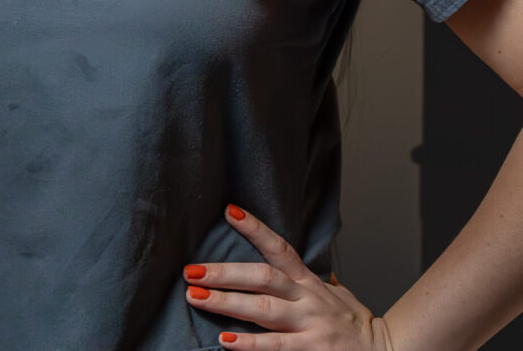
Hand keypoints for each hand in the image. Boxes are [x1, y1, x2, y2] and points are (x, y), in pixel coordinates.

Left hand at [183, 205, 394, 349]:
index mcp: (309, 282)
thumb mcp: (337, 293)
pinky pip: (276, 348)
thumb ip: (313, 279)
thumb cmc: (356, 326)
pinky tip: (226, 341)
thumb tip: (295, 263)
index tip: (230, 211)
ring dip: (226, 304)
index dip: (255, 228)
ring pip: (262, 310)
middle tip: (191, 271)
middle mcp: (307, 299)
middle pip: (261, 277)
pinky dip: (250, 345)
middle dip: (224, 273)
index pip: (279, 247)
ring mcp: (308, 326)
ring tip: (196, 298)